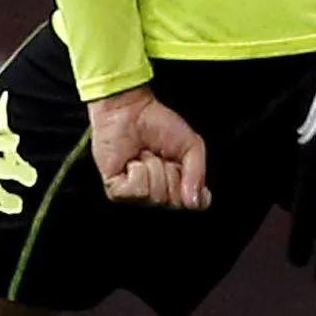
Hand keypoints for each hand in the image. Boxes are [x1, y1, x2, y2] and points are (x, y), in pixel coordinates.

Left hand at [89, 85, 210, 208]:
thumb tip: (195, 200)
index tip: (183, 167)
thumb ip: (198, 173)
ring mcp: (138, 195)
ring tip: (145, 156)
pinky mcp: (118, 191)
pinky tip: (132, 161)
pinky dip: (137, 171)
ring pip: (156, 196)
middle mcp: (159, 194)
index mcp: (179, 186)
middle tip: (161, 156)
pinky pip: (137, 190)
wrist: (130, 111)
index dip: (194, 190)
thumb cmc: (158, 124)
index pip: (196, 205)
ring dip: (154, 169)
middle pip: (175, 202)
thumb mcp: (191, 145)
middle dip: (171, 173)